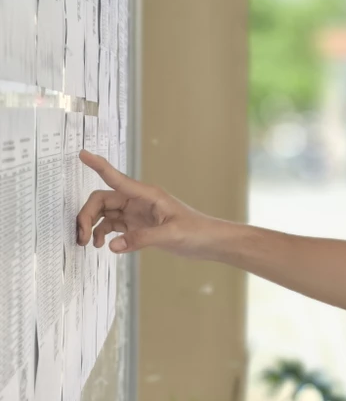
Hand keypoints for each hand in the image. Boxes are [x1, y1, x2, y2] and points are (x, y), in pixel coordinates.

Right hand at [76, 150, 216, 256]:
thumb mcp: (170, 234)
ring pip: (104, 214)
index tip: (82, 154)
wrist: (210, 242)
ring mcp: (137, 214)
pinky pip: (113, 226)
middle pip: (102, 200)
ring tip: (87, 243)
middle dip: (87, 214)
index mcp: (147, 194)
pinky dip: (103, 234)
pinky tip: (104, 246)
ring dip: (92, 226)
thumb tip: (112, 245)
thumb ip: (141, 239)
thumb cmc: (196, 231)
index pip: (116, 177)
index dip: (98, 165)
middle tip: (81, 235)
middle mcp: (138, 201)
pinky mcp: (138, 227)